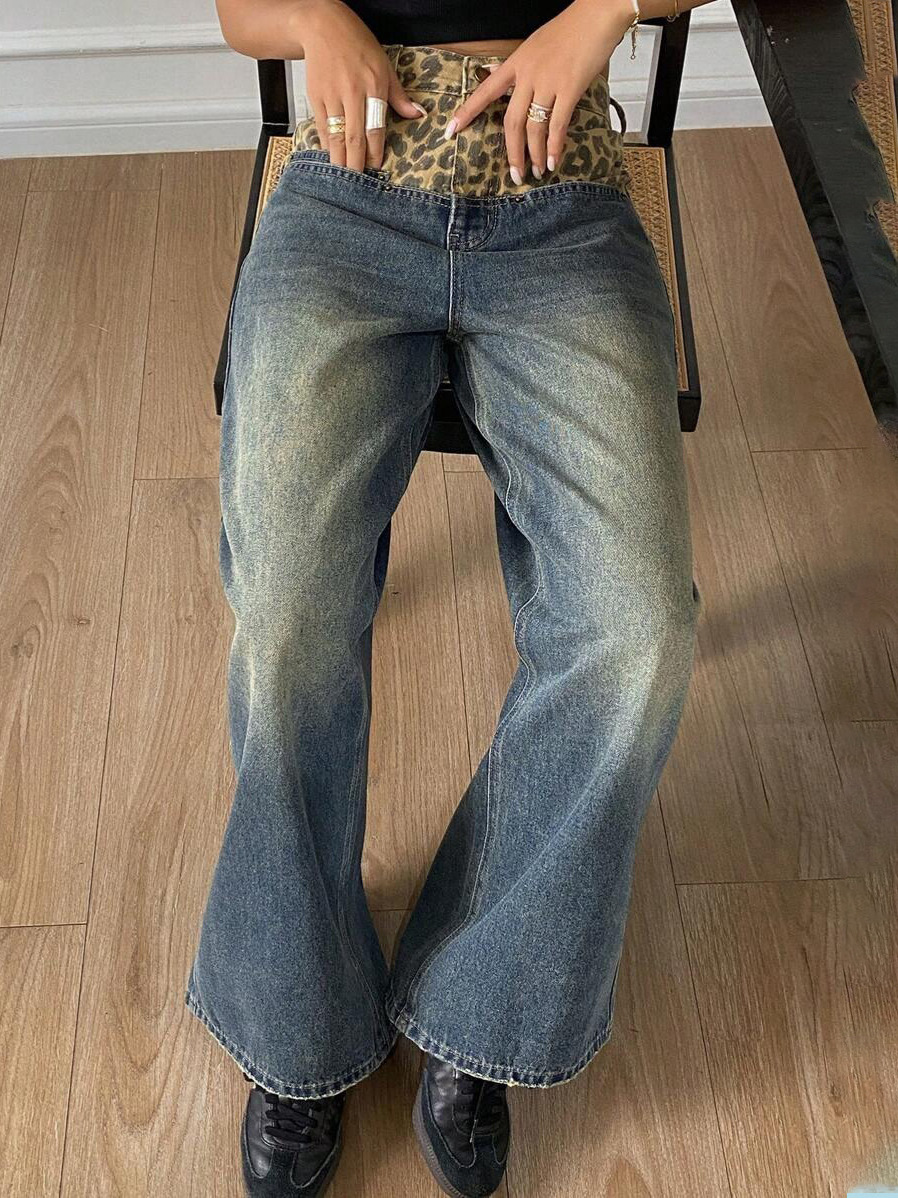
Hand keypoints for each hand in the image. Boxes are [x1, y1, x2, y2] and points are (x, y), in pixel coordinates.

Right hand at [296, 0, 426, 170]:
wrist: (324, 27)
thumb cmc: (357, 45)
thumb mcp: (384, 66)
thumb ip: (399, 95)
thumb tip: (417, 114)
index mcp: (373, 86)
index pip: (375, 128)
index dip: (375, 153)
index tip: (377, 169)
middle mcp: (352, 93)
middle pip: (354, 138)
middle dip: (357, 164)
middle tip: (359, 184)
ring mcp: (332, 96)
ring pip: (336, 137)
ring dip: (340, 160)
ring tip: (345, 176)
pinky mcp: (315, 97)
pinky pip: (322, 128)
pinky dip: (327, 145)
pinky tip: (331, 157)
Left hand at [443, 0, 634, 181]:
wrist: (597, 15)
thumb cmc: (570, 30)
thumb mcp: (536, 46)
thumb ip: (521, 68)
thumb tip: (501, 78)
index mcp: (516, 63)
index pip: (485, 91)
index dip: (467, 112)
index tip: (450, 130)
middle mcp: (528, 74)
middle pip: (511, 121)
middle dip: (513, 152)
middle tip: (515, 174)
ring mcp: (548, 81)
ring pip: (533, 128)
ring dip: (535, 154)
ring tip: (538, 171)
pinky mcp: (570, 88)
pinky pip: (557, 125)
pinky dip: (555, 146)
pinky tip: (554, 160)